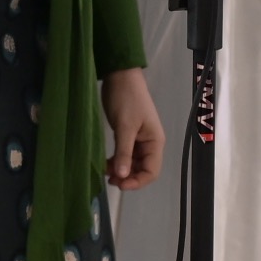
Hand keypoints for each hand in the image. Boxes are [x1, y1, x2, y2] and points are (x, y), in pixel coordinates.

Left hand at [102, 67, 163, 191]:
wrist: (120, 76)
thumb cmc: (126, 99)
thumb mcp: (125, 127)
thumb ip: (124, 152)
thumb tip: (122, 176)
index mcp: (155, 142)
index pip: (152, 171)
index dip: (137, 181)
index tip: (120, 184)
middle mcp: (149, 143)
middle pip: (142, 169)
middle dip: (128, 177)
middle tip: (109, 179)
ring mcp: (138, 140)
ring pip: (132, 163)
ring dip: (121, 170)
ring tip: (105, 172)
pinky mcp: (127, 135)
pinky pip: (124, 154)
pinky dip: (116, 161)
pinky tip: (105, 163)